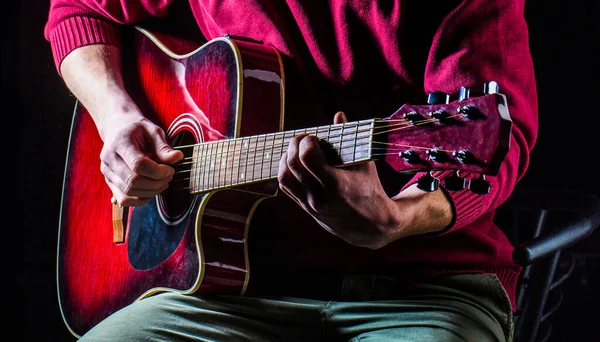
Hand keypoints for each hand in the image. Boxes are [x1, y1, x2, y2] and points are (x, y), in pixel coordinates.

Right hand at [98, 108, 183, 206]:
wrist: (117, 128)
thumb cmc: (137, 129)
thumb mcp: (153, 131)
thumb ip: (163, 147)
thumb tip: (177, 158)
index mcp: (120, 143)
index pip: (138, 164)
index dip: (158, 171)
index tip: (171, 169)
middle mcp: (109, 158)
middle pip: (133, 181)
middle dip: (156, 183)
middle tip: (169, 176)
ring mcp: (107, 172)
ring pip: (129, 192)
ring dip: (151, 191)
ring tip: (162, 182)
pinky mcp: (109, 181)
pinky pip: (124, 199)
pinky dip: (140, 199)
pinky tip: (151, 190)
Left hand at [277, 112, 402, 248]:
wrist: (370, 226)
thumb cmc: (370, 191)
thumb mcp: (364, 164)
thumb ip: (349, 138)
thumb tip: (339, 114)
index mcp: (336, 185)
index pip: (307, 157)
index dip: (306, 141)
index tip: (314, 137)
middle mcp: (319, 196)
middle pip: (292, 164)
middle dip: (294, 144)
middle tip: (304, 138)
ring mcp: (309, 204)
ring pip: (284, 176)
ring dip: (286, 158)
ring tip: (297, 149)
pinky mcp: (304, 208)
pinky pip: (285, 186)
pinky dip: (286, 170)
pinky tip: (295, 163)